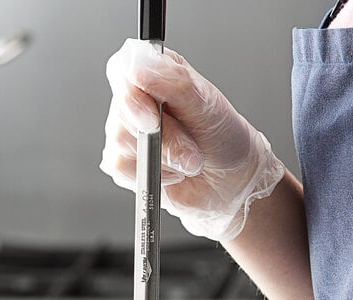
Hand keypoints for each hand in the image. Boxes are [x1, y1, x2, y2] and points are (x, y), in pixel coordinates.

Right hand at [101, 38, 284, 241]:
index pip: (124, 69)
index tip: (154, 118)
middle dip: (164, 137)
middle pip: (123, 112)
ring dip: (164, 158)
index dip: (133, 94)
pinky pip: (122, 169)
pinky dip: (154, 175)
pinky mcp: (124, 164)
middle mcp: (134, 100)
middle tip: (192, 147)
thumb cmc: (220, 136)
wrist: (230, 180)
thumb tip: (138, 66)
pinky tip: (173, 173)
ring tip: (189, 161)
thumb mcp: (206, 104)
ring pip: (122, 143)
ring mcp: (125, 132)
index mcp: (153, 72)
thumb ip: (174, 81)